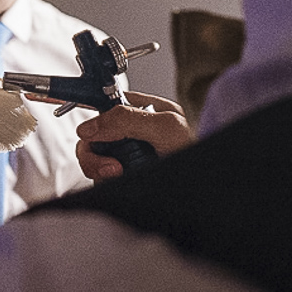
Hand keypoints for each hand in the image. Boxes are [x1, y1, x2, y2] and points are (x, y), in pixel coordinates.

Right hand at [75, 91, 193, 179]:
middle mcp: (131, 131)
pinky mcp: (122, 174)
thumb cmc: (195, 151)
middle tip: (111, 165)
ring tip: (120, 173)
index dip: (92, 117)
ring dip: (99, 168)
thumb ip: (128, 120)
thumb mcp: (165, 127)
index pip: (105, 105)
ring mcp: (126, 154)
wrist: (204, 186)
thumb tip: (91, 126)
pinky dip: (103, 180)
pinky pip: (99, 176)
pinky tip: (120, 180)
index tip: (88, 133)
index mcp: (144, 110)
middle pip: (92, 135)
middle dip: (95, 152)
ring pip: (92, 158)